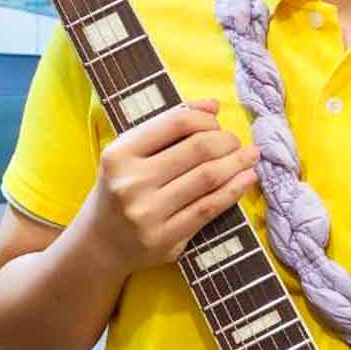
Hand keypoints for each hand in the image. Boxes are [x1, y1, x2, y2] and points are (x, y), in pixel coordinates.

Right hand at [87, 96, 260, 271]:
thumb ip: (167, 127)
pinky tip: (247, 178)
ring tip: (250, 155)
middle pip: (198, 149)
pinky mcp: (166, 240)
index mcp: (120, 155)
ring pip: (208, 178)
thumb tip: (212, 104)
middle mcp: (131, 183)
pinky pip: (209, 208)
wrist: (100, 244)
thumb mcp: (130, 154)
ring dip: (237, 162)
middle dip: (227, 140)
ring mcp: (149, 214)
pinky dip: (234, 190)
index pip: (175, 123)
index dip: (205, 118)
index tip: (217, 121)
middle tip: (236, 141)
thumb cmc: (120, 190)